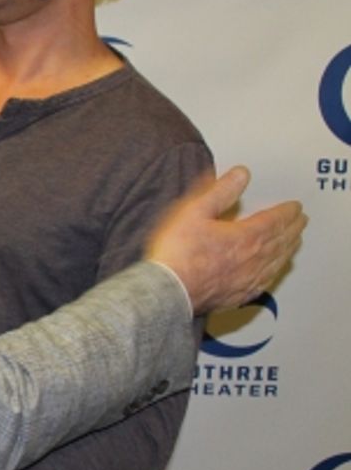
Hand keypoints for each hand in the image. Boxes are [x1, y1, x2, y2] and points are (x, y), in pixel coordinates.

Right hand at [145, 166, 305, 313]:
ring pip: (278, 262)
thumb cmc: (178, 253)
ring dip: (288, 250)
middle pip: (282, 241)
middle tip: (301, 222)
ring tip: (294, 243)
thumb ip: (220, 191)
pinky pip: (267, 281)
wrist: (169, 291)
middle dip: (293, 229)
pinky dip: (275, 272)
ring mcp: (249, 279)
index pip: (275, 221)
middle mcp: (254, 259)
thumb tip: (241, 174)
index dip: (287, 212)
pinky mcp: (240, 295)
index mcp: (246, 236)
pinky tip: (273, 272)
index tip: (295, 207)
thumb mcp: (194, 211)